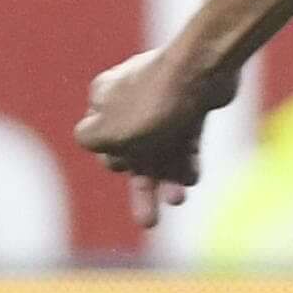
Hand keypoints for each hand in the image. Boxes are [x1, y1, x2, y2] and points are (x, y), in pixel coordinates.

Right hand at [75, 46, 234, 224]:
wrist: (205, 69)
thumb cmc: (153, 103)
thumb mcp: (111, 129)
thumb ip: (92, 140)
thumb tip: (88, 140)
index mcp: (104, 99)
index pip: (100, 140)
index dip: (113, 160)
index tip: (125, 163)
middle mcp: (130, 99)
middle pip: (134, 151)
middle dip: (142, 187)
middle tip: (148, 223)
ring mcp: (163, 102)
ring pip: (162, 150)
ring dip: (167, 179)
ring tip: (177, 200)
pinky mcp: (191, 105)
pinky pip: (185, 140)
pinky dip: (187, 160)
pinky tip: (192, 177)